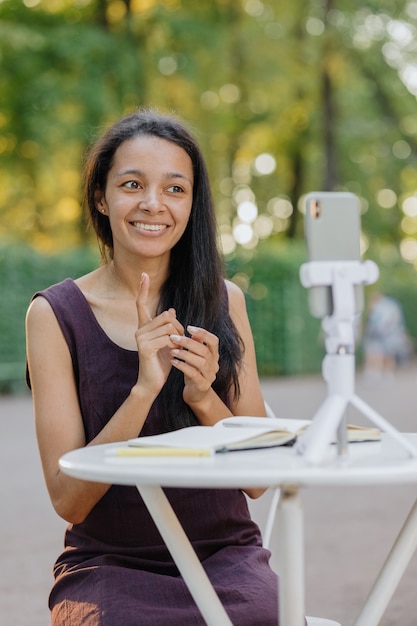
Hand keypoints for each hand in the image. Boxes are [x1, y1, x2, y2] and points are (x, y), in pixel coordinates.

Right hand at [135, 273, 183, 392]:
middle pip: (166, 315)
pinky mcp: (145, 347)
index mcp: (144, 327)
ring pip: (168, 326)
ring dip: (178, 337)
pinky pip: (167, 338)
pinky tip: (174, 352)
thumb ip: (169, 326)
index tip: (144, 275)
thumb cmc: (162, 362)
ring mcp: (140, 338)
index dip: (143, 289)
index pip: (141, 304)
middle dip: (178, 326)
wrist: (153, 382)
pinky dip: (175, 345)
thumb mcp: (169, 341)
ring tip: (177, 347)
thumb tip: (172, 310)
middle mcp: (140, 330)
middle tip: (180, 339)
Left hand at [169, 325, 218, 405]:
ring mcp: (210, 376)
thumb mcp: (194, 356)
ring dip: (185, 354)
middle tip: (173, 337)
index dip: (203, 333)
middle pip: (204, 350)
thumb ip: (195, 344)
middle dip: (188, 342)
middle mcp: (214, 364)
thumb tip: (191, 330)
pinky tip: (173, 362)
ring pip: (200, 362)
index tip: (188, 327)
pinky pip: (194, 374)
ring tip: (172, 350)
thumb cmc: (194, 371)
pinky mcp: (203, 385)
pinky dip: (183, 366)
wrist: (196, 394)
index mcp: (214, 355)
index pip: (214, 340)